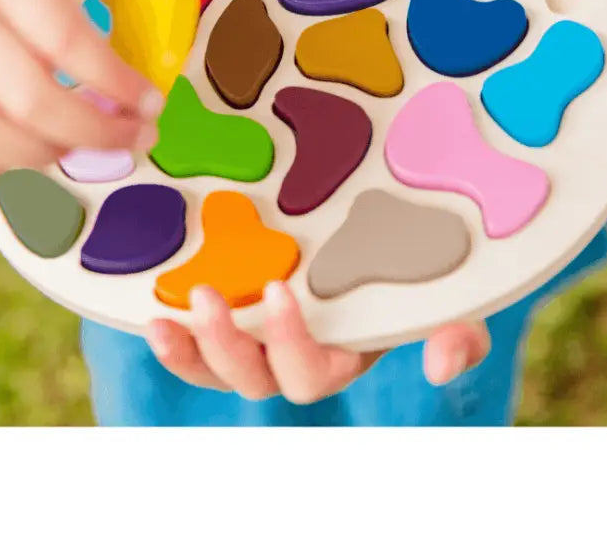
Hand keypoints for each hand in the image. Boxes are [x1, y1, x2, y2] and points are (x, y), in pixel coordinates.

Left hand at [146, 282, 490, 403]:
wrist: (382, 227)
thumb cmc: (412, 262)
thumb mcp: (443, 293)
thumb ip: (456, 329)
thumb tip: (441, 365)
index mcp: (343, 353)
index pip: (313, 372)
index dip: (292, 342)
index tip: (279, 289)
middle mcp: (296, 356)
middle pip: (256, 379)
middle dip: (229, 347)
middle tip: (209, 297)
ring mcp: (258, 340)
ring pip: (217, 370)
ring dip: (190, 350)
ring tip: (164, 318)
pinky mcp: (230, 314)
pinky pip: (194, 343)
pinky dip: (171, 337)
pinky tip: (149, 313)